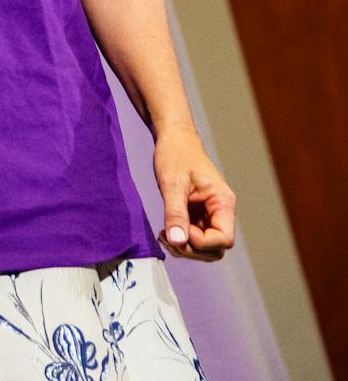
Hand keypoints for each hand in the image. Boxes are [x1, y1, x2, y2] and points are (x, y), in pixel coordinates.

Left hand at [154, 124, 235, 259]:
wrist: (174, 138)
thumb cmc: (176, 155)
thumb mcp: (172, 183)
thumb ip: (175, 213)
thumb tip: (177, 241)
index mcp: (223, 202)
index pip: (224, 239)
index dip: (202, 242)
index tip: (180, 230)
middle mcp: (221, 211)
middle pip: (216, 248)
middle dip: (192, 249)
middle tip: (167, 237)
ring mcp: (210, 214)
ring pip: (206, 247)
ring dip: (185, 247)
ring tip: (164, 235)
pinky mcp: (198, 214)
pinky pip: (195, 237)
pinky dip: (181, 239)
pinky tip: (165, 231)